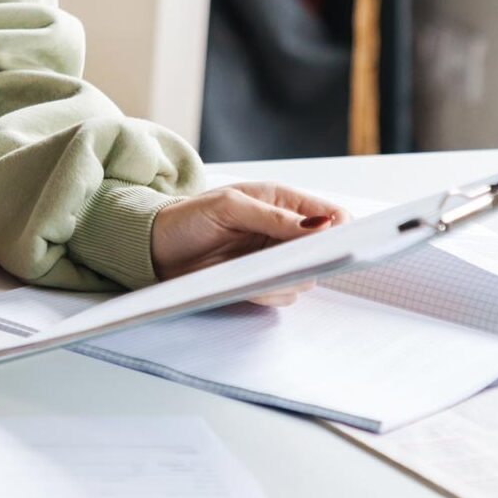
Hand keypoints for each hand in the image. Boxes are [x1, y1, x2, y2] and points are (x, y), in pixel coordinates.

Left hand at [150, 181, 349, 305]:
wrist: (155, 249)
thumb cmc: (188, 217)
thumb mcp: (230, 207)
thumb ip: (274, 217)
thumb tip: (319, 225)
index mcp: (280, 201)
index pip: (331, 215)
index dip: (341, 230)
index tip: (338, 245)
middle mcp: (281, 231)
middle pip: (323, 251)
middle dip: (311, 259)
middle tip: (288, 262)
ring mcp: (272, 259)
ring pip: (305, 278)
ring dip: (287, 278)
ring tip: (255, 271)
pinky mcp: (259, 283)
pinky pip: (283, 296)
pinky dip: (269, 294)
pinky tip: (245, 284)